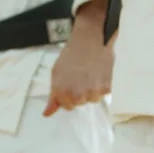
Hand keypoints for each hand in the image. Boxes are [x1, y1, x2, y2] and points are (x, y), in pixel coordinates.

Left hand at [44, 0, 112, 116]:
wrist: (90, 39)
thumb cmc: (72, 54)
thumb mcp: (56, 73)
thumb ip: (53, 96)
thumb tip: (47, 114)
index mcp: (61, 92)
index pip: (67, 106)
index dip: (68, 95)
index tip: (71, 83)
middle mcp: (76, 95)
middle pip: (80, 103)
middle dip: (80, 93)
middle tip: (81, 76)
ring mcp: (92, 93)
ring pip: (93, 99)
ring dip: (92, 89)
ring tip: (90, 73)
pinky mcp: (106, 88)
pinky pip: (104, 93)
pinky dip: (103, 84)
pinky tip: (99, 72)